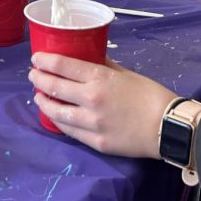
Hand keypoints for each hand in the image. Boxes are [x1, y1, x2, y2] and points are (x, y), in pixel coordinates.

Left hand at [28, 54, 175, 157]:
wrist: (167, 126)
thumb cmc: (150, 95)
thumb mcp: (126, 73)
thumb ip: (104, 66)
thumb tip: (88, 58)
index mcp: (99, 78)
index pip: (62, 66)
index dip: (44, 61)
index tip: (36, 59)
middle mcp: (90, 99)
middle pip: (54, 87)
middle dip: (39, 80)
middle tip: (33, 76)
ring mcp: (91, 123)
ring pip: (57, 113)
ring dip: (44, 102)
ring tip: (39, 96)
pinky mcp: (96, 142)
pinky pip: (70, 131)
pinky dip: (59, 121)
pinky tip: (55, 116)